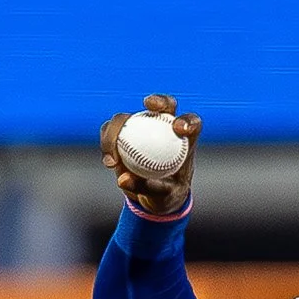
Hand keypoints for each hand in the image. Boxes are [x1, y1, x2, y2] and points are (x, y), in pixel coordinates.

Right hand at [98, 93, 199, 217]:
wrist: (154, 195)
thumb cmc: (167, 194)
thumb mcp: (162, 197)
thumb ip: (147, 188)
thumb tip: (123, 179)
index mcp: (185, 140)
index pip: (191, 123)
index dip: (187, 121)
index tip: (178, 128)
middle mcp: (165, 127)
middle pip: (166, 105)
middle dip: (159, 101)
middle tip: (149, 106)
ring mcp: (143, 126)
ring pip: (129, 116)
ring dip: (117, 129)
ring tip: (114, 159)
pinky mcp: (124, 131)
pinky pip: (111, 130)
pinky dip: (107, 143)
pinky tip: (109, 162)